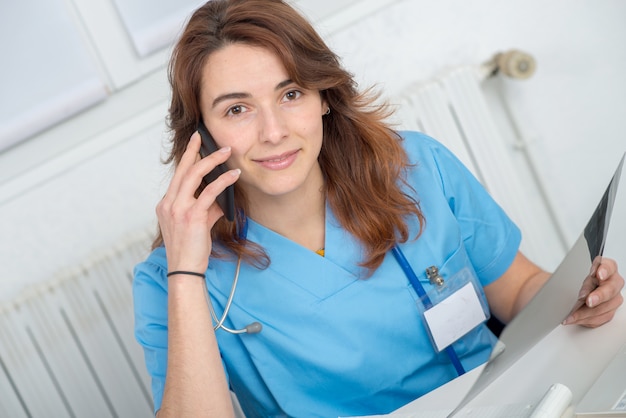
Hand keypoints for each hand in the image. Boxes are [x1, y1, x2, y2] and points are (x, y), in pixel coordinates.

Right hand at [156, 132, 239, 273]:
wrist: (185, 270)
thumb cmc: (191, 250)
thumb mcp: (196, 225)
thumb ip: (206, 208)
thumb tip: (222, 197)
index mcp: (166, 205)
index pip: (177, 176)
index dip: (186, 158)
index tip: (194, 143)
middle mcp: (169, 204)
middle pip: (183, 170)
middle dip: (195, 150)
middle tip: (205, 137)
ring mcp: (178, 209)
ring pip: (194, 175)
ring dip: (212, 161)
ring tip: (226, 152)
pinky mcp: (192, 216)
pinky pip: (209, 192)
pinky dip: (223, 181)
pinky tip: (234, 176)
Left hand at [563, 257, 623, 326]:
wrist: (567, 290)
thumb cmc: (569, 279)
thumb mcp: (566, 274)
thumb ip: (567, 275)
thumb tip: (553, 281)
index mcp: (604, 267)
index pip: (609, 266)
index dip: (605, 270)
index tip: (598, 274)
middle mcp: (611, 282)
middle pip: (611, 288)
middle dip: (599, 295)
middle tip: (589, 300)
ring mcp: (612, 298)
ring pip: (607, 306)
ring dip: (589, 312)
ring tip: (572, 315)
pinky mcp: (608, 311)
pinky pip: (601, 318)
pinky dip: (586, 319)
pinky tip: (573, 319)